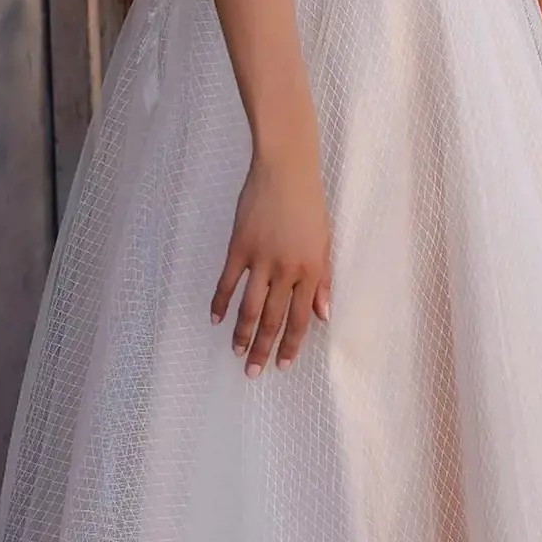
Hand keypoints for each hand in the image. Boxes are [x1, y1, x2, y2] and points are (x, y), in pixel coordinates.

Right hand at [211, 140, 332, 375]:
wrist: (286, 169)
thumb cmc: (309, 204)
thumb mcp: (324, 242)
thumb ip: (323, 281)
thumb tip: (324, 314)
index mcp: (311, 270)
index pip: (301, 318)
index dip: (292, 344)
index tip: (283, 364)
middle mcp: (287, 270)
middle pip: (273, 319)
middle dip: (263, 349)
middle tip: (254, 372)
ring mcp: (261, 259)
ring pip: (249, 307)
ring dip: (242, 334)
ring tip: (237, 353)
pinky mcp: (240, 247)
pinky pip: (228, 282)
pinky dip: (221, 303)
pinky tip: (216, 319)